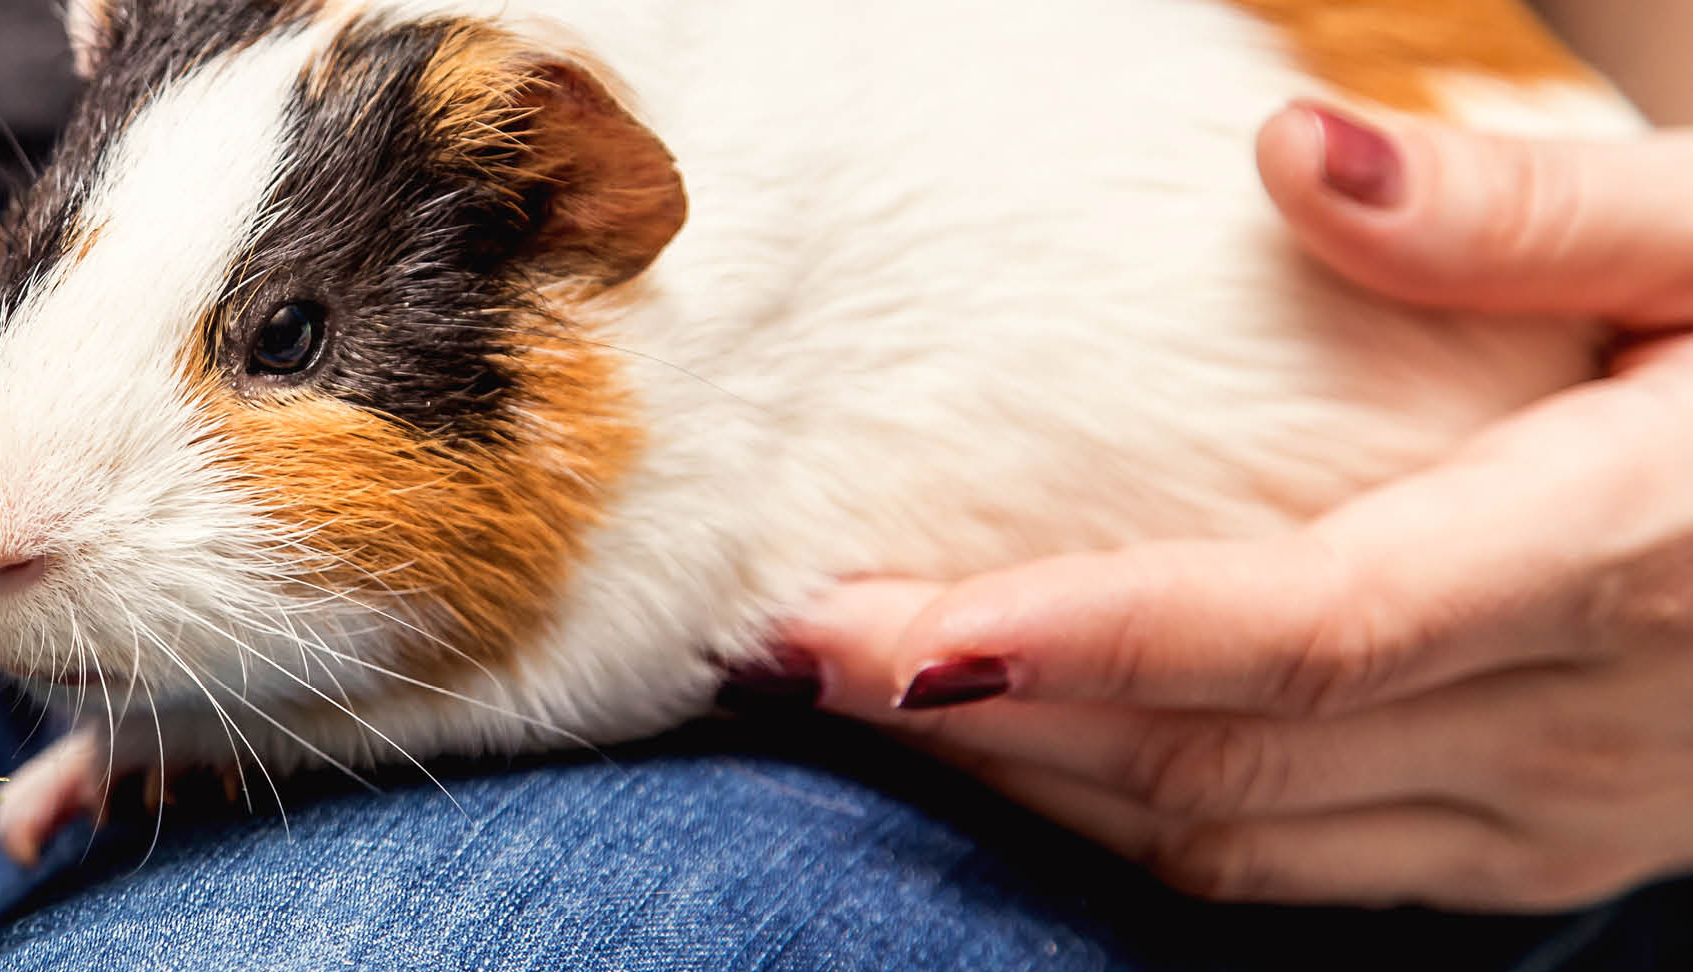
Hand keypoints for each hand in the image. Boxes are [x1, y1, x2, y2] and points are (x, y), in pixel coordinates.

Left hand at [769, 102, 1692, 911]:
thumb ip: (1531, 208)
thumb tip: (1298, 152)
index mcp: (1630, 554)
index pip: (1287, 634)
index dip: (1060, 643)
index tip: (862, 622)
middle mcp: (1592, 723)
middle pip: (1221, 753)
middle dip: (981, 711)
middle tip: (782, 640)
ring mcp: (1577, 811)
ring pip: (1242, 836)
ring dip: (1036, 774)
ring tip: (859, 687)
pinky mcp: (1561, 844)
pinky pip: (1308, 864)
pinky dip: (1141, 809)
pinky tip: (1031, 736)